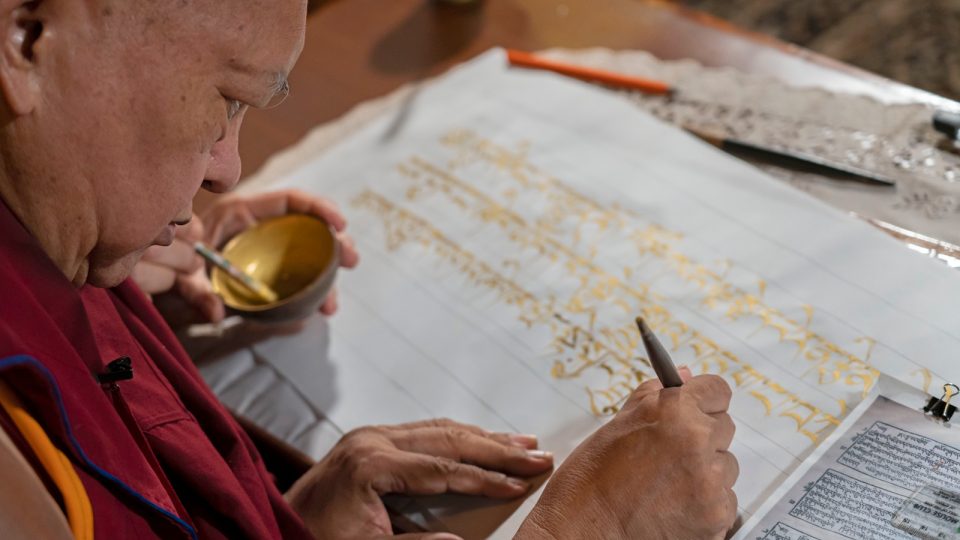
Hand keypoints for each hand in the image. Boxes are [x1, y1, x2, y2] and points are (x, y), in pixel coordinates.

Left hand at [132, 189, 358, 321]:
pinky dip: (311, 293)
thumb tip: (217, 313)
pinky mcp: (268, 271)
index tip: (340, 224)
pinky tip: (319, 310)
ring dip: (326, 278)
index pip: (288, 199)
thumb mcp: (179, 278)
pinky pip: (296, 277)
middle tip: (351, 262)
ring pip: (307, 256)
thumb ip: (196, 293)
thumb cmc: (167, 264)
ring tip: (331, 306)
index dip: (318, 207)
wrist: (156, 274)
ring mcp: (266, 250)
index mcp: (240, 213)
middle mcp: (258, 229)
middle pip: (308, 228)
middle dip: (335, 244)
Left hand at [285, 419, 553, 539]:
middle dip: (497, 447)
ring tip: (521, 442)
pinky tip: (479, 440)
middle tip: (537, 454)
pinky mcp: (367, 441)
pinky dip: (457, 437)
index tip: (522, 484)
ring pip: (439, 429)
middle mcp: (371, 440)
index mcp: (370, 465)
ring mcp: (368, 437)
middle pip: (448, 438)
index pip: (444, 469)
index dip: (488, 477)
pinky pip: (423, 432)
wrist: (269, 531)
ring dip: (482, 436)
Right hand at [517, 371, 737, 539]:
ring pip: (726, 467)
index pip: (717, 390)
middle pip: (725, 428)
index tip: (695, 410)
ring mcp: (710, 482)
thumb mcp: (617, 425)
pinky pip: (725, 501)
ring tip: (666, 486)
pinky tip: (672, 508)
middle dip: (703, 438)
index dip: (703, 401)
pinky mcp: (717, 516)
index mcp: (674, 411)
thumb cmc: (591, 480)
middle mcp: (698, 442)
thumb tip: (687, 375)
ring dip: (705, 473)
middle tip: (669, 456)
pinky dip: (705, 504)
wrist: (583, 533)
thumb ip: (655, 397)